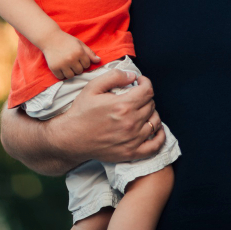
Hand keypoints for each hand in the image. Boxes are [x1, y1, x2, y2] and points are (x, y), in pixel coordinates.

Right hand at [0, 69, 166, 173]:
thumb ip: (114, 77)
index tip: (139, 82)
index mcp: (123, 105)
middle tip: (136, 96)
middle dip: (145, 97)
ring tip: (142, 111)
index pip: (147, 90)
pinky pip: (155, 146)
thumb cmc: (81, 112)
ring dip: (151, 113)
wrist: (71, 138)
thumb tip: (133, 76)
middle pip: (151, 105)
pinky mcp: (131, 152)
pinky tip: (156, 130)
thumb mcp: (93, 87)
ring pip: (155, 122)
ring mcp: (132, 139)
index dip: (145, 82)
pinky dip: (160, 137)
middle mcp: (131, 123)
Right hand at [40, 30, 100, 79]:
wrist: (50, 38)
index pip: (87, 65)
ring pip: (71, 76)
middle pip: (79, 71)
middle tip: (72, 60)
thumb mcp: (80, 44)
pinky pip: (61, 77)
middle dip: (77, 67)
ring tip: (67, 65)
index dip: (83, 62)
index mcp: (79, 52)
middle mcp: (71, 59)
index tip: (78, 57)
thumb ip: (90, 53)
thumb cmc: (67, 41)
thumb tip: (99, 60)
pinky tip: (61, 67)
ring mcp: (62, 64)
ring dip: (70, 72)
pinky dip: (62, 74)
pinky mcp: (54, 68)